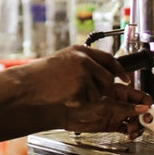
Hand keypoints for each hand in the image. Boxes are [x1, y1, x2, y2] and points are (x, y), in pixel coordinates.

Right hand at [13, 45, 130, 107]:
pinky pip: (89, 101)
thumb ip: (83, 63)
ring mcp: (83, 73)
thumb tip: (102, 72)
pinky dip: (80, 103)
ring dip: (88, 98)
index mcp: (80, 50)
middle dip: (102, 90)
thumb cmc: (42, 76)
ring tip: (68, 93)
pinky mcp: (81, 87)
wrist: (27, 85)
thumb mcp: (64, 62)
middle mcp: (84, 59)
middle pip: (108, 79)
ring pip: (100, 92)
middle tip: (86, 93)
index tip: (126, 79)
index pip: (108, 58)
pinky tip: (66, 97)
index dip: (119, 70)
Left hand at [62, 84, 152, 139]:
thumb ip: (123, 107)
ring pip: (135, 120)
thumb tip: (142, 108)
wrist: (63, 112)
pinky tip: (129, 134)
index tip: (148, 112)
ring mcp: (116, 113)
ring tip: (133, 131)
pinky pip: (128, 128)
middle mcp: (119, 102)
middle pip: (140, 109)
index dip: (146, 104)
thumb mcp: (104, 104)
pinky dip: (132, 132)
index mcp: (118, 91)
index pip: (139, 96)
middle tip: (143, 123)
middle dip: (144, 117)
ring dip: (138, 126)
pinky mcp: (113, 124)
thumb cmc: (76, 100)